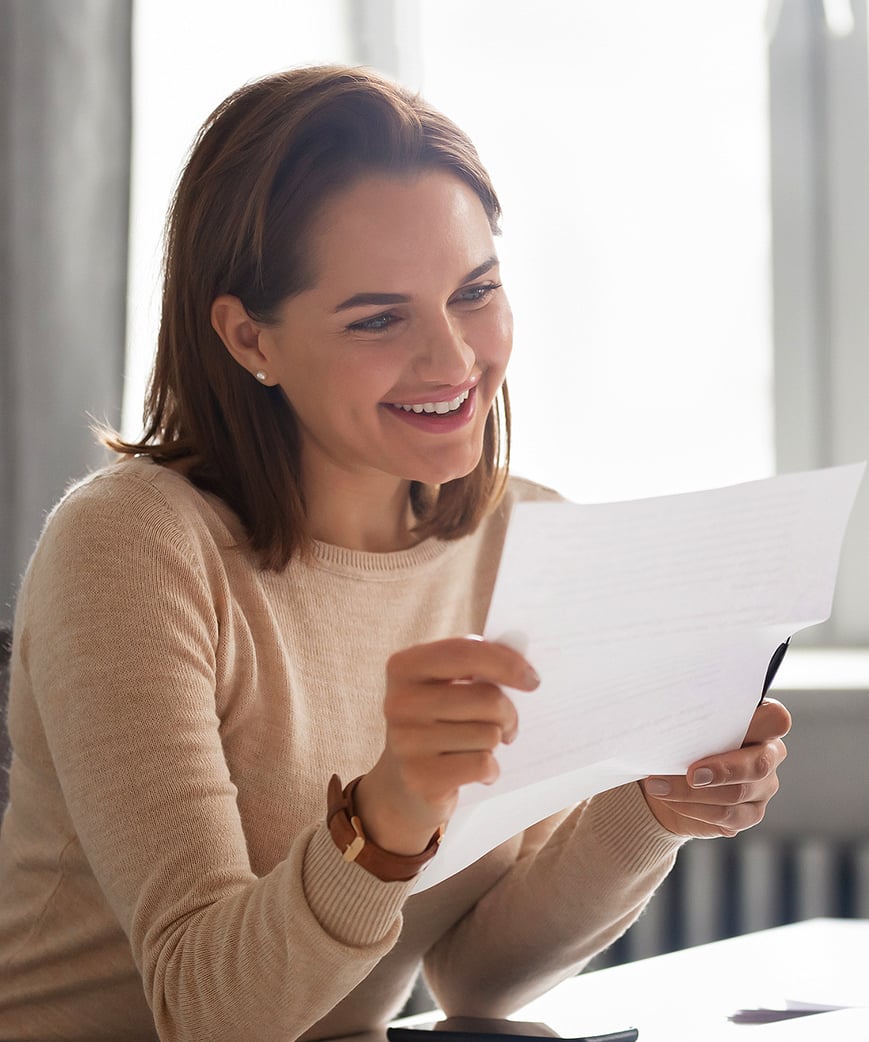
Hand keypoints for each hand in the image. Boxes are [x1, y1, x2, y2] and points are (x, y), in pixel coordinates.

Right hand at [354, 636, 539, 854]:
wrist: (402, 783)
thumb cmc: (438, 723)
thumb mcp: (445, 686)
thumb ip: (476, 666)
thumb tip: (523, 668)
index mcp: (404, 667)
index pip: (465, 652)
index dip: (507, 662)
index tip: (533, 680)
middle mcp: (398, 702)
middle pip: (486, 697)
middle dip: (508, 714)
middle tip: (508, 725)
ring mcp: (405, 742)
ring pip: (488, 734)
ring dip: (494, 743)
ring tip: (479, 748)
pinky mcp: (420, 777)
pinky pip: (482, 764)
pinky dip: (490, 770)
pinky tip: (475, 772)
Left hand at [640, 698, 791, 838]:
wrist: (667, 782)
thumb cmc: (679, 743)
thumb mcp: (682, 729)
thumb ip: (690, 726)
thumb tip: (671, 727)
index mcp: (758, 725)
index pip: (775, 719)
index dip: (762, 723)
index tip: (725, 726)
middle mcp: (767, 755)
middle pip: (759, 764)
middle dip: (722, 770)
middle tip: (691, 774)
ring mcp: (762, 787)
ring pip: (736, 794)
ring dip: (692, 793)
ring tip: (660, 787)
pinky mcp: (750, 814)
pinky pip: (727, 817)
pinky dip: (693, 809)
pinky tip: (672, 802)